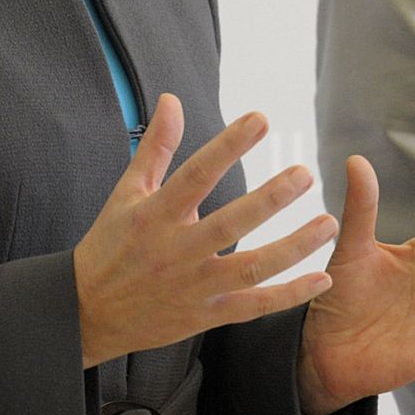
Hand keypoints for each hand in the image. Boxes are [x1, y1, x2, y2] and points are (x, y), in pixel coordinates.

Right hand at [72, 93, 337, 367]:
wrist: (85, 313)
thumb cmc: (109, 245)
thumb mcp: (126, 193)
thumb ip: (155, 146)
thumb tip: (172, 99)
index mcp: (155, 216)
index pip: (196, 174)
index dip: (229, 145)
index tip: (261, 118)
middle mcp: (176, 251)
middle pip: (230, 223)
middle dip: (270, 199)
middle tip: (305, 174)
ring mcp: (193, 287)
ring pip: (251, 269)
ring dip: (293, 248)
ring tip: (329, 224)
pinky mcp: (205, 316)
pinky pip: (254, 307)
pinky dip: (289, 295)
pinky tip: (322, 276)